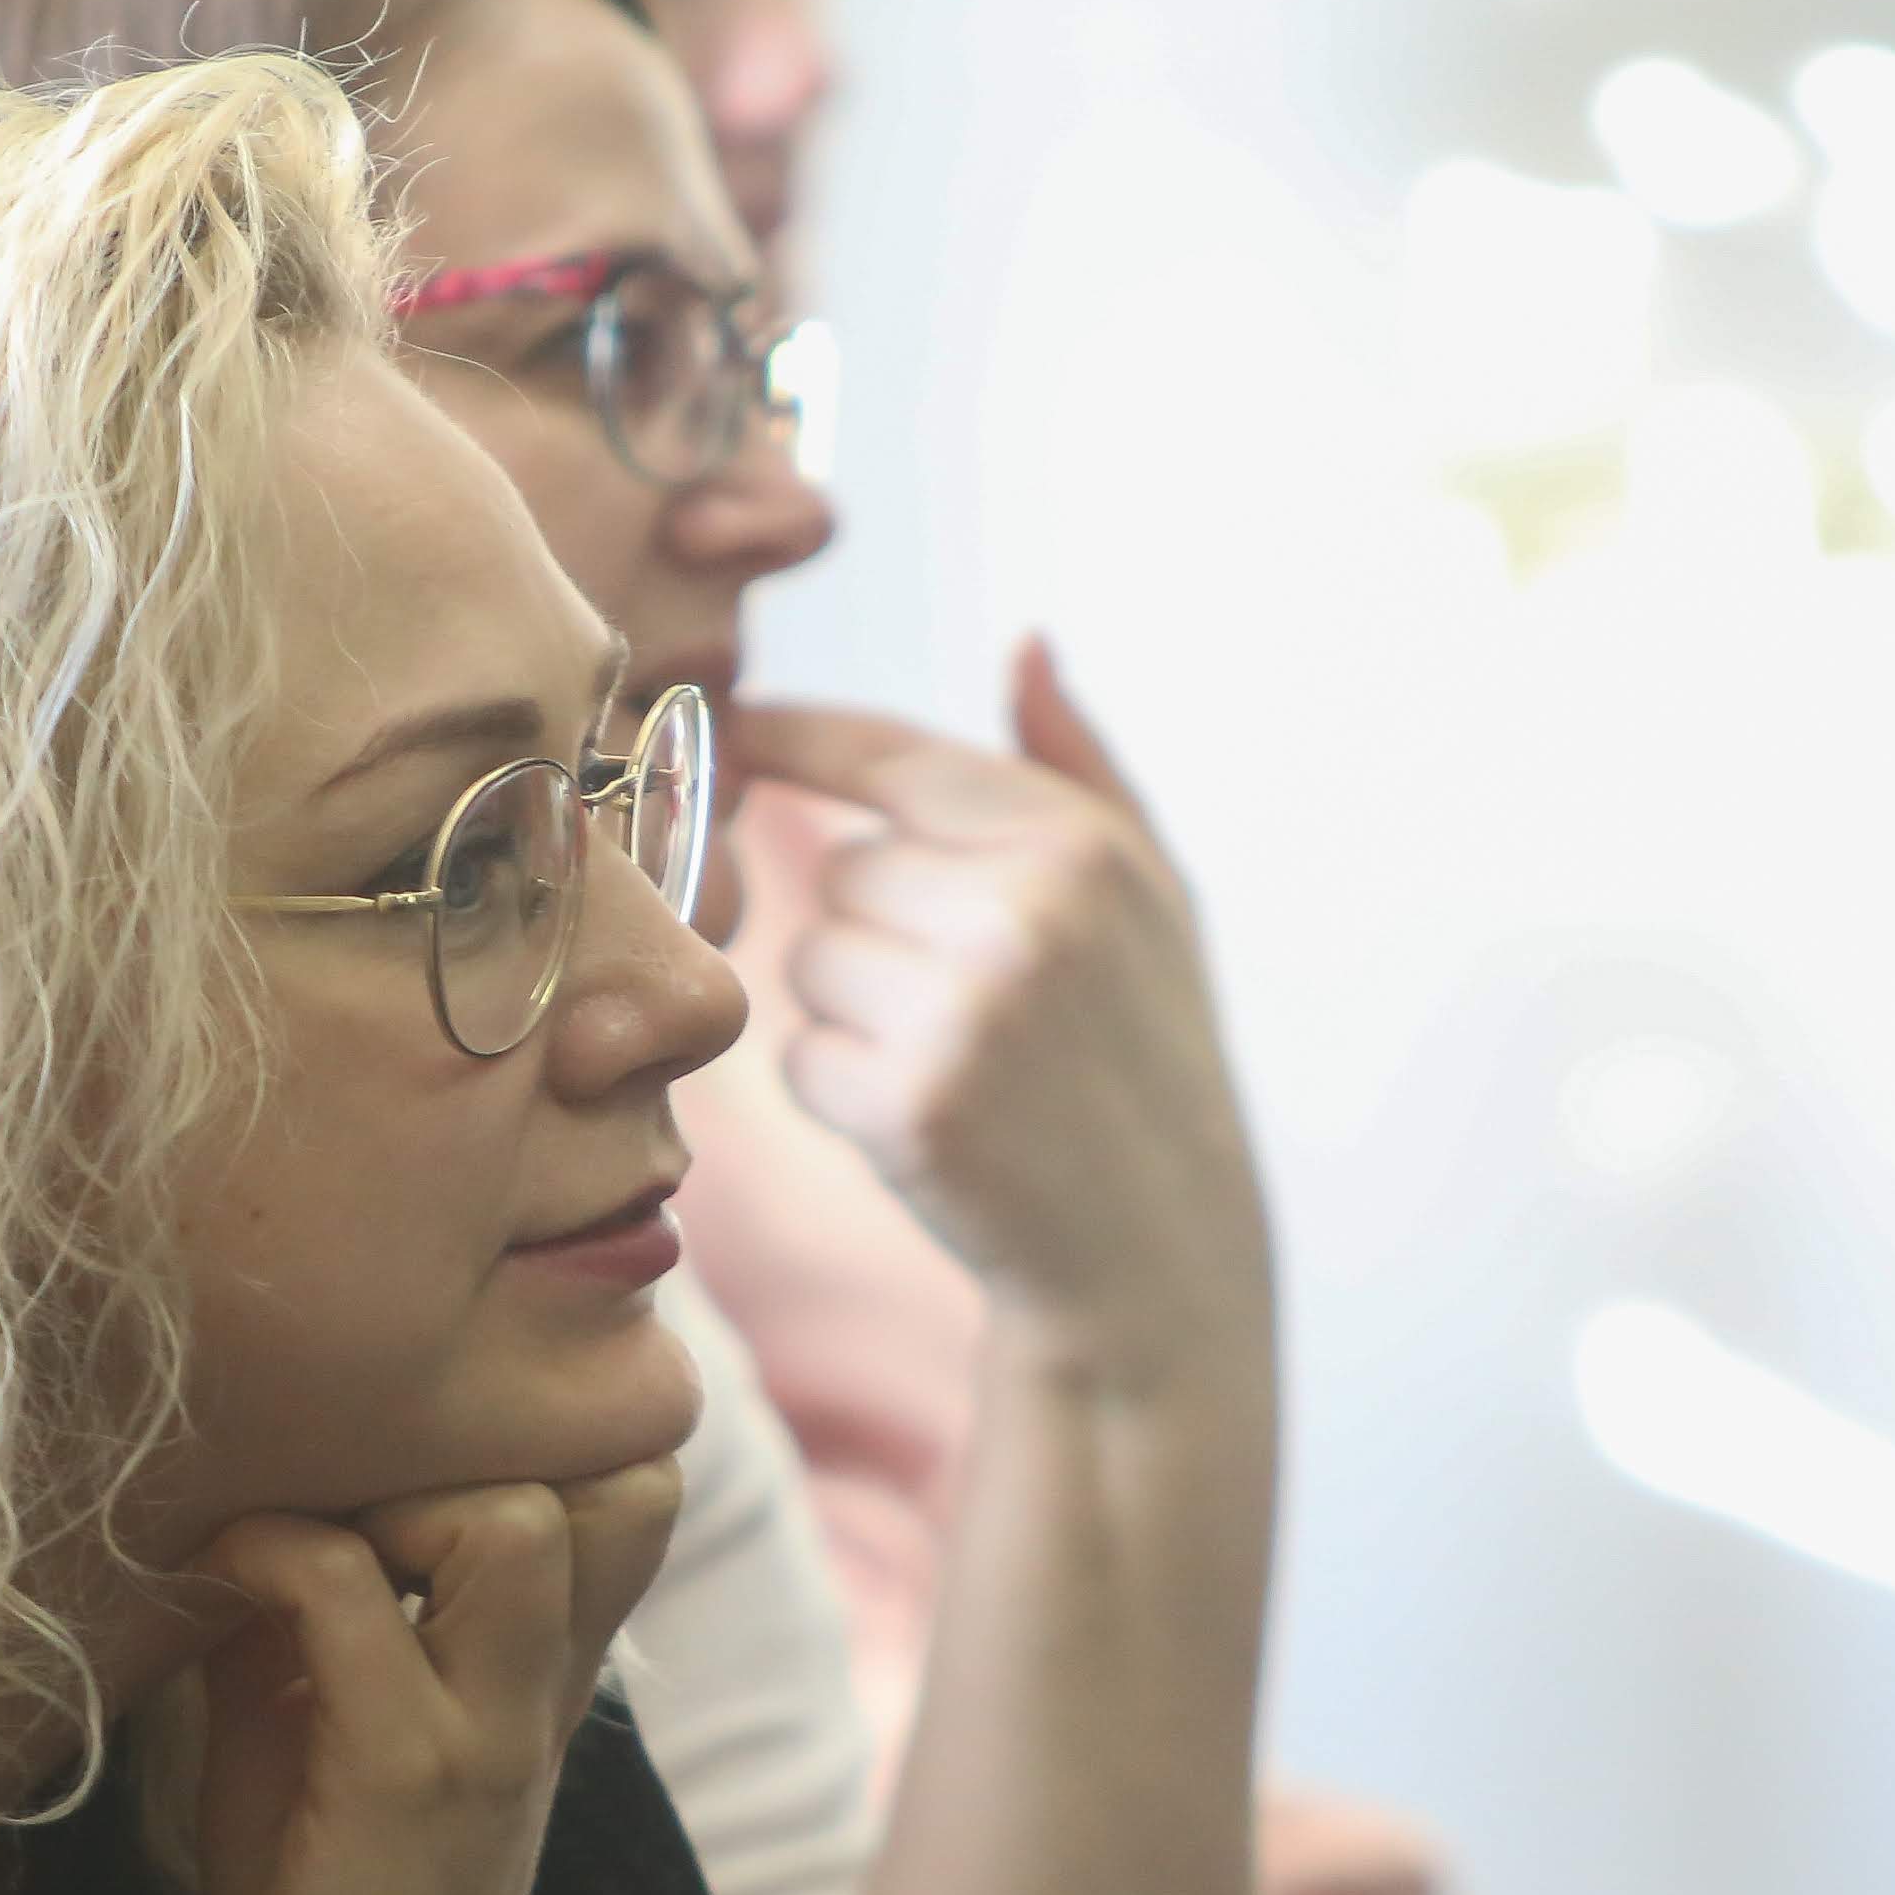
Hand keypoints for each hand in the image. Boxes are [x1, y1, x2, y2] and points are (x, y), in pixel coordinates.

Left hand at [186, 1464, 682, 1894]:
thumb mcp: (329, 1736)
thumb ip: (312, 1625)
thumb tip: (245, 1503)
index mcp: (546, 1678)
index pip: (634, 1490)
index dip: (544, 1441)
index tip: (401, 1467)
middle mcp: (542, 1692)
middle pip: (614, 1477)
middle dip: (476, 1449)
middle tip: (356, 1501)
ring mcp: (487, 1730)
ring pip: (510, 1520)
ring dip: (396, 1498)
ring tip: (310, 1543)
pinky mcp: (405, 1776)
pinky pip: (346, 1593)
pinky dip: (272, 1552)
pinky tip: (220, 1573)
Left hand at [734, 640, 1270, 1361]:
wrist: (1157, 1252)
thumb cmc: (1146, 1054)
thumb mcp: (1154, 897)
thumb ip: (1079, 766)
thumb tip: (1026, 642)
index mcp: (1076, 842)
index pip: (892, 754)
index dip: (800, 737)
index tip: (737, 725)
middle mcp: (1023, 911)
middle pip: (841, 870)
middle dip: (877, 927)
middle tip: (966, 1001)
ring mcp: (962, 1009)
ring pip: (808, 959)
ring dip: (854, 1009)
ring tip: (957, 1061)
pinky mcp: (907, 1104)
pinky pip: (800, 1056)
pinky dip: (843, 1092)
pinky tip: (931, 1122)